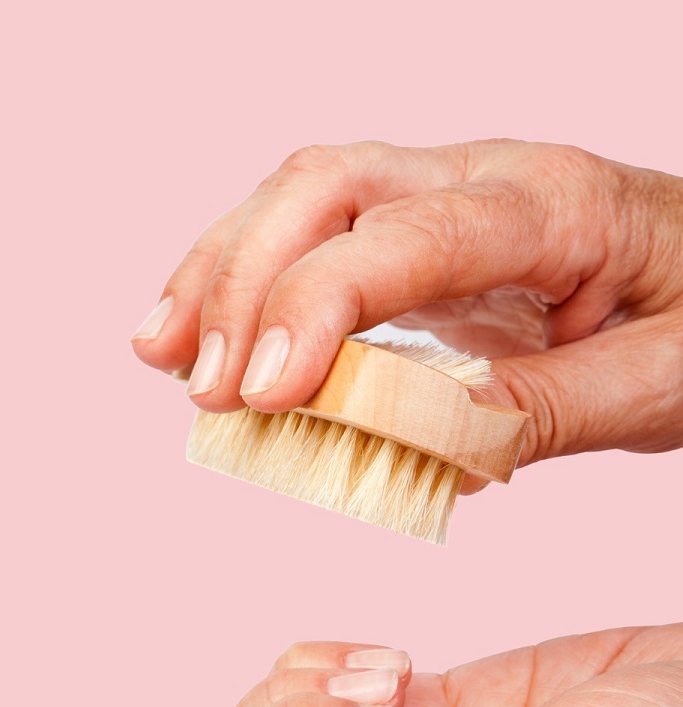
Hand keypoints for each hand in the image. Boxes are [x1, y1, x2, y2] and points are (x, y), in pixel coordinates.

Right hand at [133, 140, 682, 473]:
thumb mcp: (655, 381)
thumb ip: (546, 409)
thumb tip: (430, 436)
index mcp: (556, 207)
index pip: (408, 236)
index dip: (320, 305)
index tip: (264, 391)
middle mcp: (485, 180)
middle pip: (329, 187)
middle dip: (247, 281)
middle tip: (205, 387)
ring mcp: (445, 197)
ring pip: (305, 196)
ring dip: (223, 270)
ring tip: (162, 352)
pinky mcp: (420, 235)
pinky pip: (318, 235)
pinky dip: (249, 280)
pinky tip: (205, 329)